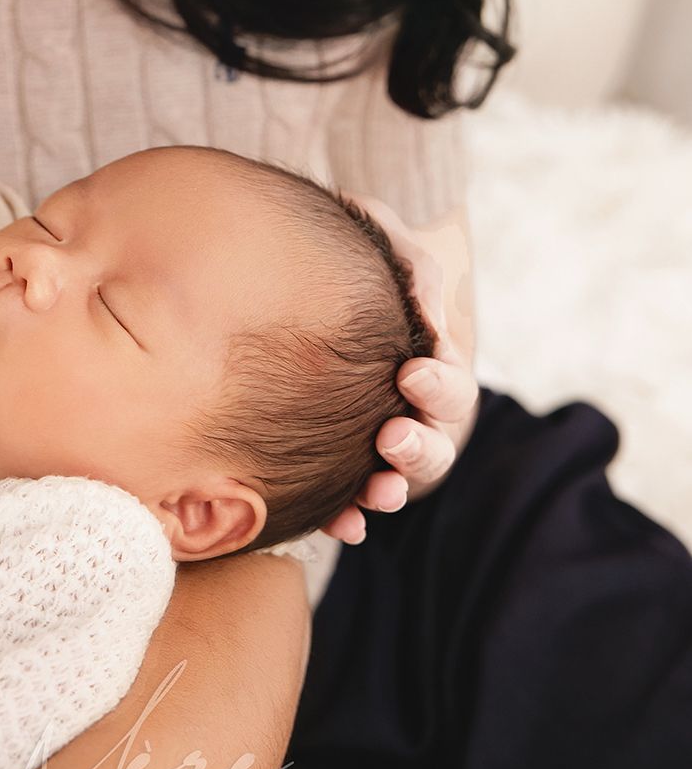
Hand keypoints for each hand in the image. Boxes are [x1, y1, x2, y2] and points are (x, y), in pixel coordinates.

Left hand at [321, 199, 479, 544]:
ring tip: (376, 490)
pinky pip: (349, 497)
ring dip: (392, 489)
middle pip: (435, 445)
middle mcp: (417, 413)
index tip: (411, 372)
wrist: (320, 273)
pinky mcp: (343, 460)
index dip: (437, 385)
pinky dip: (349, 514)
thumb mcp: (391, 243)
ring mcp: (383, 441)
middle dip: (418, 447)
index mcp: (435, 366)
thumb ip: (416, 272)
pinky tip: (342, 524)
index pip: (449, 386)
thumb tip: (430, 318)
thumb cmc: (366, 254)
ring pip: (401, 480)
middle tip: (391, 438)